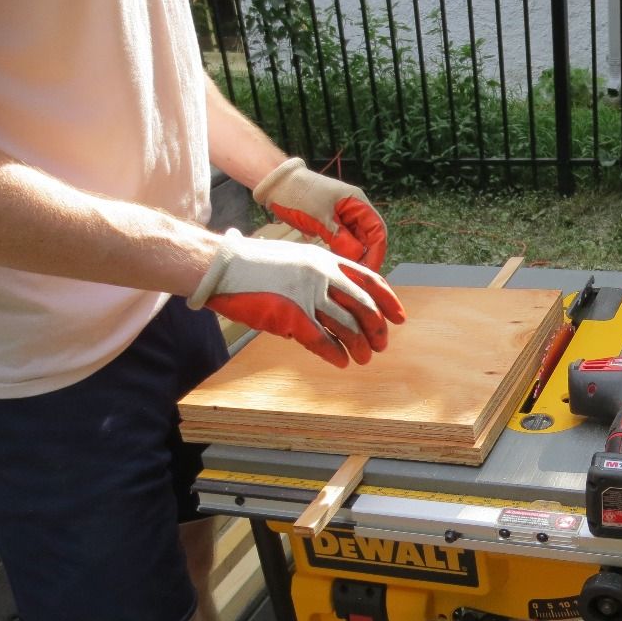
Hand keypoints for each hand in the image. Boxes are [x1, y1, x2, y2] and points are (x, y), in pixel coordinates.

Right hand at [189, 229, 405, 366]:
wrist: (221, 266)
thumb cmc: (255, 265)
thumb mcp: (297, 259)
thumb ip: (322, 276)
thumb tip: (343, 302)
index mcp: (326, 259)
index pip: (370, 281)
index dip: (389, 302)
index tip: (399, 318)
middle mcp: (322, 275)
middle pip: (364, 307)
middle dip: (378, 329)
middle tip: (382, 345)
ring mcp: (307, 295)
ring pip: (347, 327)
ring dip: (360, 346)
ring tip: (364, 359)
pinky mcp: (291, 316)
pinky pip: (322, 341)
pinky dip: (335, 354)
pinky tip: (341, 362)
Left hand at [253, 157, 387, 270]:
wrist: (277, 185)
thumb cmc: (300, 195)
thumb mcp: (321, 217)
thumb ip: (341, 237)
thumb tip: (358, 257)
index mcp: (357, 202)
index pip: (377, 230)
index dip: (377, 251)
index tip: (371, 271)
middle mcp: (354, 209)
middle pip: (369, 237)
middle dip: (365, 256)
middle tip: (357, 277)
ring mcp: (342, 217)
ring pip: (356, 241)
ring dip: (353, 256)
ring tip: (347, 273)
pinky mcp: (331, 224)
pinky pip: (342, 241)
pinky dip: (341, 252)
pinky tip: (337, 264)